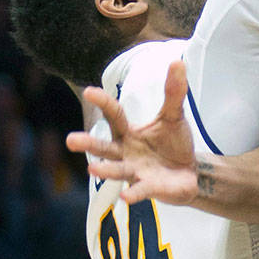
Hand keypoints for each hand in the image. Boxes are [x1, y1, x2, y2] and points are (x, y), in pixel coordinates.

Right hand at [66, 61, 199, 204]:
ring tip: (92, 169)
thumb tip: (177, 62)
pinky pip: (139, 190)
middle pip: (104, 147)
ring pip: (117, 170)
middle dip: (88, 143)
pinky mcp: (149, 187)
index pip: (113, 115)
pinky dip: (134, 194)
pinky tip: (126, 197)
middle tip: (70, 140)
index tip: (89, 91)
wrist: (189, 173)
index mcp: (128, 132)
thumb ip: (173, 92)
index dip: (103, 103)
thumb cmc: (174, 144)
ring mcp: (135, 171)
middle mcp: (126, 152)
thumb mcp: (173, 116)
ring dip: (106, 170)